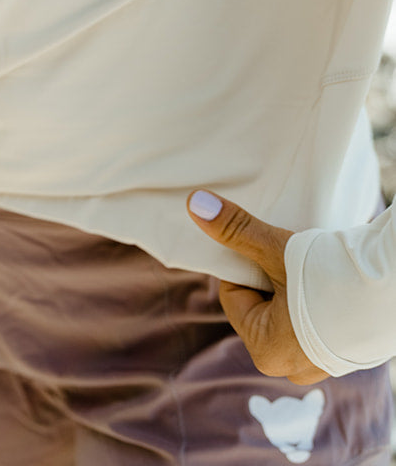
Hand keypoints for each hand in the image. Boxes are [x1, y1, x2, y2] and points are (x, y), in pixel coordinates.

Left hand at [186, 190, 326, 384]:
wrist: (394, 287)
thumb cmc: (330, 275)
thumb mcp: (275, 249)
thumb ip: (235, 230)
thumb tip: (194, 204)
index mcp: (265, 352)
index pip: (234, 296)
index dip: (246, 266)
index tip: (267, 251)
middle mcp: (291, 368)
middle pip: (260, 306)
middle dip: (271, 279)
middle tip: (290, 260)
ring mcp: (321, 363)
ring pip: (288, 313)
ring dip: (294, 288)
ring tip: (313, 270)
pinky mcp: (344, 354)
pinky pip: (315, 322)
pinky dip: (317, 300)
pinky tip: (330, 283)